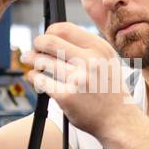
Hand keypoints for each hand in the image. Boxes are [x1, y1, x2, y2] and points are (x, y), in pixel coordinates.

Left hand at [24, 22, 138, 137]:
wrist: (118, 119)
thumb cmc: (108, 89)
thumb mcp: (106, 60)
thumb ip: (86, 47)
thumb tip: (54, 35)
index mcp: (99, 48)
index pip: (64, 29)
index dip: (49, 32)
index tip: (46, 37)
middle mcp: (90, 61)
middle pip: (49, 42)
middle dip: (36, 44)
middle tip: (33, 48)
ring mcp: (78, 79)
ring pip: (42, 61)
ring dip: (31, 60)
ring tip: (30, 61)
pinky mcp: (66, 96)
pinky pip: (40, 81)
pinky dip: (33, 77)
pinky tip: (34, 77)